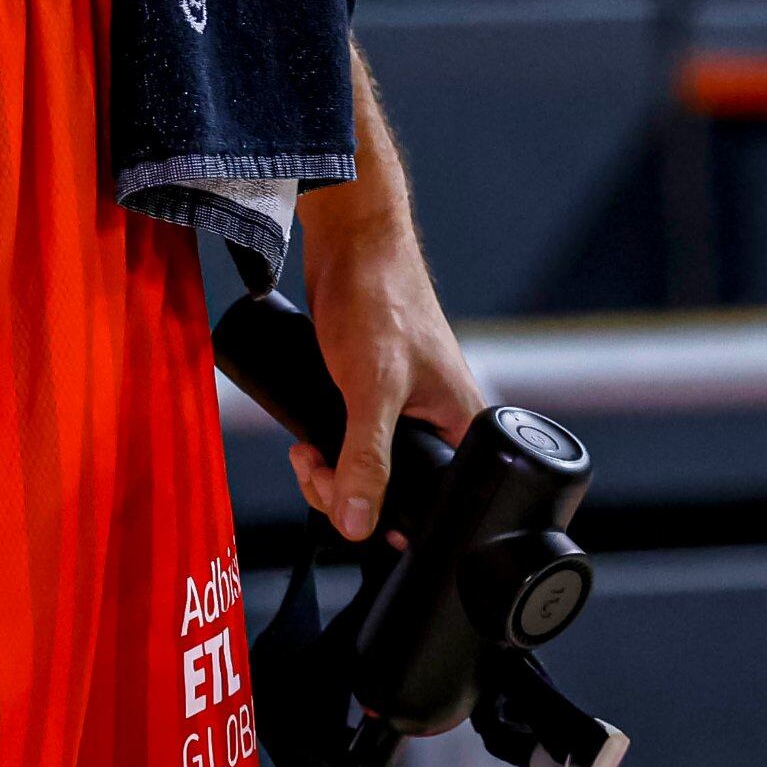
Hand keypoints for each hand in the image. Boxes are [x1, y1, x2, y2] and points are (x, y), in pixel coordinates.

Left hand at [294, 198, 484, 542]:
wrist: (351, 244)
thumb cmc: (381, 297)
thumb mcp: (372, 386)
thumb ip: (367, 456)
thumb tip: (357, 522)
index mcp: (462, 427)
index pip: (432, 505)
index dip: (383, 516)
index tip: (343, 498)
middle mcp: (438, 422)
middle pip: (392, 492)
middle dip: (343, 490)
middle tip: (314, 463)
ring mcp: (405, 410)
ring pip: (366, 469)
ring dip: (329, 471)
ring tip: (304, 450)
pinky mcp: (374, 395)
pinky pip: (352, 442)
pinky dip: (327, 450)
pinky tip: (306, 440)